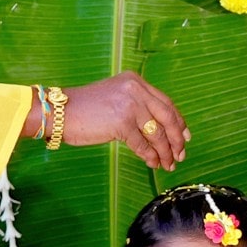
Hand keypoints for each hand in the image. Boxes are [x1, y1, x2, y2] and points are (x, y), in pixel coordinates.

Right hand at [55, 73, 190, 170]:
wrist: (60, 112)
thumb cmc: (85, 109)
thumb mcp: (116, 98)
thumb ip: (137, 106)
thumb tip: (161, 129)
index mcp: (136, 81)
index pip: (166, 103)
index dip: (179, 122)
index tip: (186, 137)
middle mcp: (136, 90)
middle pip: (168, 118)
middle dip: (177, 139)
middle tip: (181, 155)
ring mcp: (129, 106)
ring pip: (157, 134)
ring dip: (165, 152)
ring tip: (168, 164)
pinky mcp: (122, 123)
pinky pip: (143, 144)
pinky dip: (150, 156)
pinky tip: (153, 164)